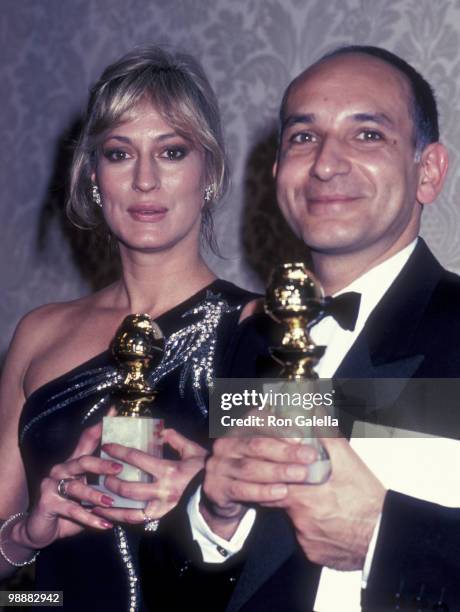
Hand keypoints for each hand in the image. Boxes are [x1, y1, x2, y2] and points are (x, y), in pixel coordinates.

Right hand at [17, 418, 122, 550]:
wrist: (41, 529)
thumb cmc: (71, 507)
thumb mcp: (89, 492)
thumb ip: (104, 482)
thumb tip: (133, 475)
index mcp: (74, 462)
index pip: (87, 439)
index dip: (100, 426)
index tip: (115, 412)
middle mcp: (62, 469)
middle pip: (82, 461)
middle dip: (101, 464)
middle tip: (119, 469)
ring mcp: (52, 484)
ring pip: (76, 487)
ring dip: (95, 496)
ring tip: (111, 502)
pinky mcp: (47, 502)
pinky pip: (72, 510)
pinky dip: (90, 518)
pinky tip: (105, 524)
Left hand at [93, 429, 206, 523]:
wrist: (217, 496)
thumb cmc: (204, 471)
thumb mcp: (193, 451)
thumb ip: (176, 439)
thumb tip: (161, 430)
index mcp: (169, 470)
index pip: (137, 459)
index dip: (119, 451)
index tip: (107, 446)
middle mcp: (162, 490)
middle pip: (129, 487)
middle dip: (111, 480)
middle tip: (102, 473)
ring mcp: (161, 507)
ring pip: (130, 509)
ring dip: (112, 504)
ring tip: (98, 498)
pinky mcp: (162, 517)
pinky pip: (139, 520)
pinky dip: (123, 518)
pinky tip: (111, 515)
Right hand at [200, 435, 315, 538]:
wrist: (225, 496)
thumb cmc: (254, 466)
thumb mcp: (266, 449)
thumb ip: (285, 438)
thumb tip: (317, 425)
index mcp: (238, 428)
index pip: (256, 419)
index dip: (279, 426)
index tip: (302, 436)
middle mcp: (225, 443)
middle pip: (256, 444)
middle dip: (285, 451)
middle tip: (310, 457)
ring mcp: (218, 465)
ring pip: (250, 468)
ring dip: (278, 471)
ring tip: (301, 474)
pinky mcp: (216, 487)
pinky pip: (241, 489)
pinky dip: (263, 491)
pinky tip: (282, 492)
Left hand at [263, 436, 386, 569]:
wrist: (384, 535)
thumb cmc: (367, 500)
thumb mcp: (347, 461)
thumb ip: (325, 435)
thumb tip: (314, 414)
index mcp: (302, 496)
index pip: (276, 481)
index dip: (281, 473)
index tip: (287, 468)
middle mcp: (300, 520)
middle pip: (283, 500)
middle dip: (292, 491)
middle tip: (310, 486)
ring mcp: (306, 539)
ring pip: (295, 520)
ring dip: (303, 510)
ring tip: (325, 503)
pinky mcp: (313, 554)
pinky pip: (307, 539)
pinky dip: (313, 530)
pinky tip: (328, 522)